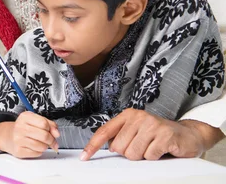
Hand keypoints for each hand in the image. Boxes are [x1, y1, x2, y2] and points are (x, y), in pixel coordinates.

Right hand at [0, 112, 59, 157]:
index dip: (51, 129)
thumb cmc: (25, 128)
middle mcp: (20, 127)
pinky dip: (39, 151)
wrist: (9, 136)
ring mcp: (18, 139)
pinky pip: (37, 153)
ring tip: (41, 143)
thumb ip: (49, 124)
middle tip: (51, 141)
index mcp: (25, 117)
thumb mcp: (36, 120)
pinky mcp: (19, 150)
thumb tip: (56, 133)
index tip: (52, 132)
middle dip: (51, 140)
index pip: (44, 123)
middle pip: (44, 136)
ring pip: (42, 146)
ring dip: (45, 146)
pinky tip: (34, 147)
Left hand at [81, 108, 222, 160]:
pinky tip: (162, 150)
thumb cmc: (159, 135)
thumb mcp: (137, 132)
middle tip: (143, 147)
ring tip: (153, 148)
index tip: (84, 157)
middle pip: (119, 148)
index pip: (105, 131)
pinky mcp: (165, 135)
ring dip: (143, 156)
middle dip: (129, 153)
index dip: (93, 145)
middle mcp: (138, 117)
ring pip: (133, 154)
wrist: (188, 135)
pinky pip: (149, 156)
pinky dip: (155, 157)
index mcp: (128, 115)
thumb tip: (108, 148)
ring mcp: (152, 125)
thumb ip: (121, 137)